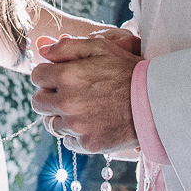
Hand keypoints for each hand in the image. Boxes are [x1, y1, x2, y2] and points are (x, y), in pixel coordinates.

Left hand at [31, 32, 140, 153]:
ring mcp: (76, 126)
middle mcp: (67, 103)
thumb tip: (43, 50)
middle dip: (48, 95)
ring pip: (51, 123)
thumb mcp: (100, 46)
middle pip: (38, 102)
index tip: (58, 75)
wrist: (153, 101)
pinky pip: (68, 140)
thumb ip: (67, 46)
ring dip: (60, 115)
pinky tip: (90, 121)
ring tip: (81, 107)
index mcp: (67, 76)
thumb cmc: (126, 70)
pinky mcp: (87, 144)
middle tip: (66, 92)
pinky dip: (74, 133)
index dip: (47, 73)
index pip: (37, 76)